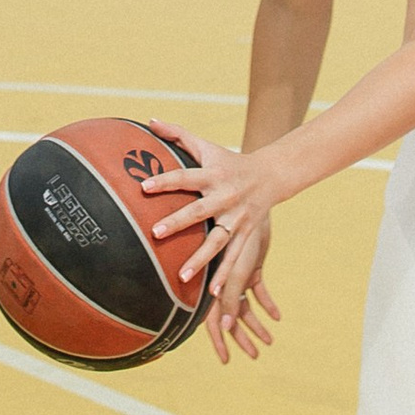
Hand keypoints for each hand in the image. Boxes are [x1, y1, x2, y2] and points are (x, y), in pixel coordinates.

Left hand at [143, 135, 287, 365]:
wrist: (270, 175)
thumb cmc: (229, 160)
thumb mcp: (206, 145)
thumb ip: (177, 134)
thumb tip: (149, 120)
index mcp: (212, 175)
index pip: (184, 176)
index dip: (165, 180)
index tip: (143, 186)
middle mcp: (224, 197)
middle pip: (199, 211)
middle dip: (178, 222)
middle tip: (156, 233)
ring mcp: (237, 218)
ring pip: (218, 241)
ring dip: (201, 259)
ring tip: (183, 275)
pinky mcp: (246, 235)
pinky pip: (235, 258)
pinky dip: (225, 276)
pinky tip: (212, 295)